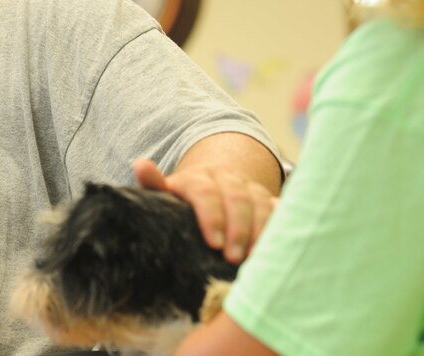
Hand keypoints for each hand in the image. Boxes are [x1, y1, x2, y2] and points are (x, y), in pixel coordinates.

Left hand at [134, 158, 277, 264]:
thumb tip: (141, 165)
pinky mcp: (267, 199)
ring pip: (260, 203)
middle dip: (237, 228)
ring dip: (260, 231)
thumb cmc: (182, 201)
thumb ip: (154, 184)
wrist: (210, 184)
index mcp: (196, 178)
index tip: (214, 243)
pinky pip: (280, 208)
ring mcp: (249, 188)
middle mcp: (225, 179)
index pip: (204, 192)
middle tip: (233, 257)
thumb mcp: (167, 194)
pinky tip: (280, 244)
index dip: (211, 216)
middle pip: (236, 197)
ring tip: (255, 259)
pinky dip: (282, 223)